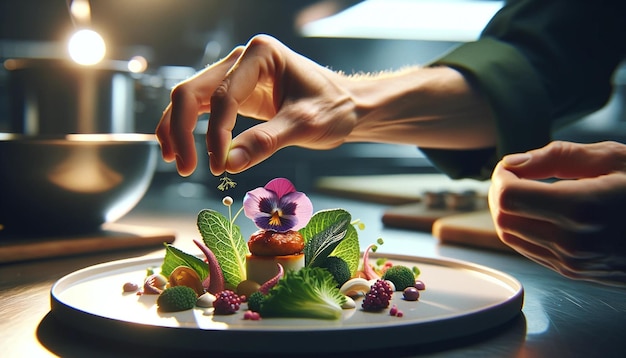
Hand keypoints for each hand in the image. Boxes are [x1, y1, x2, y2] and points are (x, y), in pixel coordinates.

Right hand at [156, 34, 355, 175]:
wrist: (348, 106)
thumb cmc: (334, 108)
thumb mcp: (305, 125)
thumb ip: (267, 141)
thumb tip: (229, 163)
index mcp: (261, 54)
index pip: (224, 96)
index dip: (216, 134)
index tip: (219, 166)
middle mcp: (242, 59)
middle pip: (193, 91)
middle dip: (182, 130)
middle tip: (183, 166)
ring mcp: (235, 74)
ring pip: (190, 99)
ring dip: (177, 130)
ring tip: (177, 162)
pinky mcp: (235, 92)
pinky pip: (202, 108)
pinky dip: (189, 129)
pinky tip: (183, 150)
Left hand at [489, 141, 625, 286]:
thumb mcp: (615, 159)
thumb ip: (558, 157)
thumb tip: (514, 162)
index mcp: (582, 209)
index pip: (507, 197)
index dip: (500, 177)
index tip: (513, 165)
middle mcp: (573, 242)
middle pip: (502, 218)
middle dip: (498, 193)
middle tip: (515, 174)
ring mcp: (573, 263)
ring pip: (510, 237)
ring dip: (507, 211)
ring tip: (526, 190)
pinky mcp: (575, 273)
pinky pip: (529, 250)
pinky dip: (523, 228)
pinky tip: (540, 211)